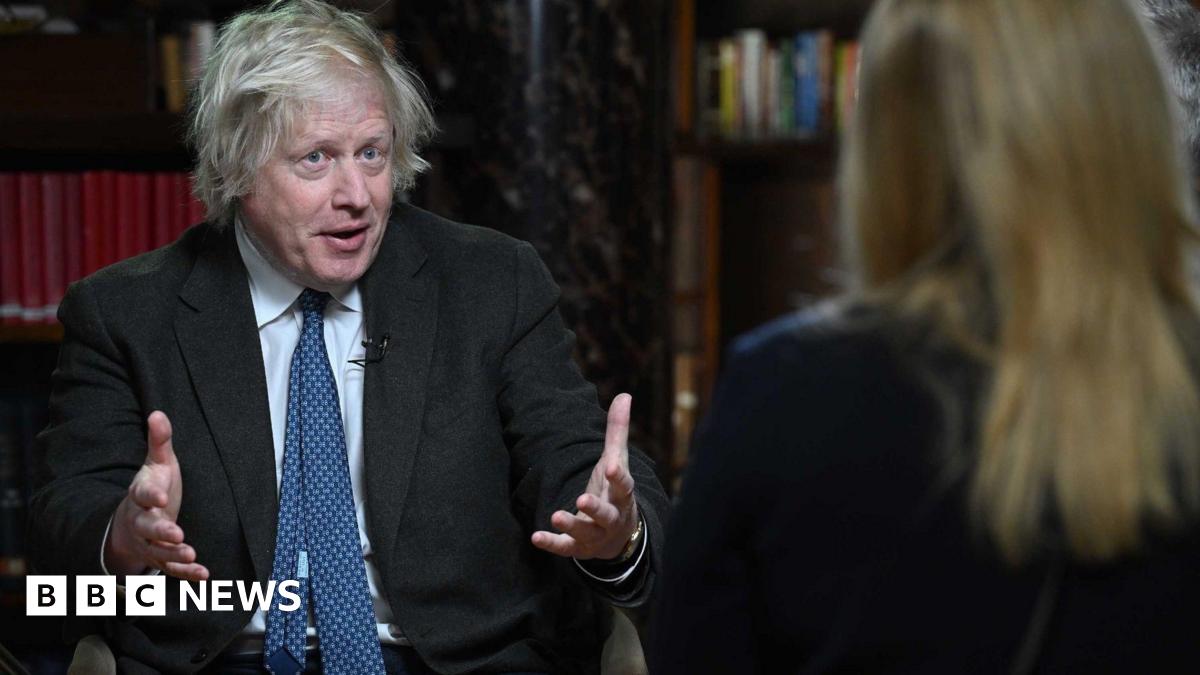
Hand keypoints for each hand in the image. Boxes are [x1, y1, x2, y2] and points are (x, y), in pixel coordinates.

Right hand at [104, 411, 208, 580]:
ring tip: (190, 554)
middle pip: (147, 527)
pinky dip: (186, 573)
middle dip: (160, 531)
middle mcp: (142, 521)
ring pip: (158, 552)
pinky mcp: (162, 559)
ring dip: (174, 554)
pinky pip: (172, 569)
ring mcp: (150, 543)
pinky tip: (203, 574)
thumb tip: (158, 413)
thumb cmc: (152, 489)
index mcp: (141, 496)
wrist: (131, 524)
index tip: (159, 496)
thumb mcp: (157, 464)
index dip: (150, 494)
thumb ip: (160, 442)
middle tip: (176, 533)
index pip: (142, 494)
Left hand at [532, 393, 639, 560]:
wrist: (618, 537)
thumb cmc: (614, 491)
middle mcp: (612, 517)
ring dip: (572, 524)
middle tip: (583, 499)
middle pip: (607, 514)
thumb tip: (624, 395)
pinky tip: (536, 536)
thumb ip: (617, 431)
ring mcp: (596, 535)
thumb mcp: (617, 461)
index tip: (613, 466)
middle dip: (595, 508)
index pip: (624, 485)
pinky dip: (552, 543)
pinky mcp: (580, 548)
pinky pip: (566, 547)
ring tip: (556, 515)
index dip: (619, 477)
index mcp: (622, 495)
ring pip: (586, 532)